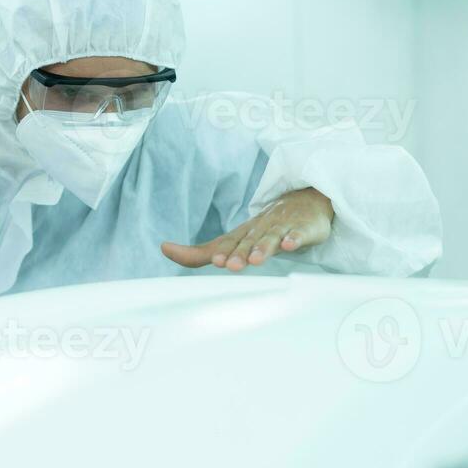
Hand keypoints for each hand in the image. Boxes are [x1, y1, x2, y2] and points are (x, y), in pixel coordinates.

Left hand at [161, 187, 333, 271]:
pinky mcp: (303, 229)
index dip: (222, 252)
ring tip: (256, 259)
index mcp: (241, 233)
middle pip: (248, 242)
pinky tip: (290, 245)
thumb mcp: (232, 240)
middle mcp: (259, 229)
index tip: (214, 261)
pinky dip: (295, 239)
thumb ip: (200, 251)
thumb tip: (163, 249)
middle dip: (239, 253)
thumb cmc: (263, 228)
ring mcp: (282, 228)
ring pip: (271, 238)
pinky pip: (299, 233)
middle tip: (231, 265)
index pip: (229, 243)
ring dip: (263, 248)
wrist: (304, 202)